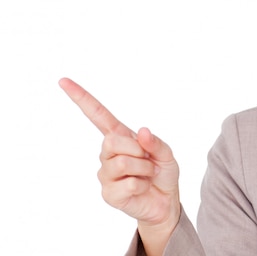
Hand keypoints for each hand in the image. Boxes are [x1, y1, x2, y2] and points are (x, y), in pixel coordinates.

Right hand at [59, 78, 180, 251]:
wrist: (165, 201)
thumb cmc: (162, 172)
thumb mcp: (166, 153)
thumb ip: (156, 143)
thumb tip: (142, 132)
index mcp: (121, 137)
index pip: (98, 115)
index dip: (82, 98)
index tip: (64, 81)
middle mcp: (108, 153)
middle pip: (111, 142)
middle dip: (137, 150)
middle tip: (149, 160)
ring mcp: (106, 174)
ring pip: (122, 163)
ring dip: (144, 168)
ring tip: (148, 175)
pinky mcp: (108, 193)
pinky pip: (128, 183)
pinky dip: (142, 184)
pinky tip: (142, 188)